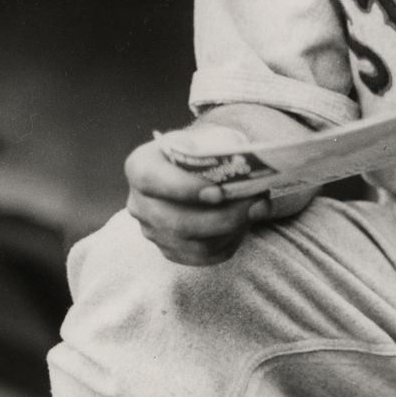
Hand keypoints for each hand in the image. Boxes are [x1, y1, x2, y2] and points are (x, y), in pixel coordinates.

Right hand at [124, 136, 309, 266]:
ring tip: (255, 211)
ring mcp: (152, 231)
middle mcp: (139, 203)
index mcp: (141, 166)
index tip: (218, 193)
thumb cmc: (201, 151)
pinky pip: (203, 256)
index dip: (184, 189)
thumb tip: (255, 190)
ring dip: (231, 230)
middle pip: (176, 222)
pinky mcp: (170, 251)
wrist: (195, 167)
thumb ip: (229, 158)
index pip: (151, 179)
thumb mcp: (208, 140)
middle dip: (222, 218)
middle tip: (256, 205)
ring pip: (193, 245)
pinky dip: (228, 242)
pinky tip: (243, 225)